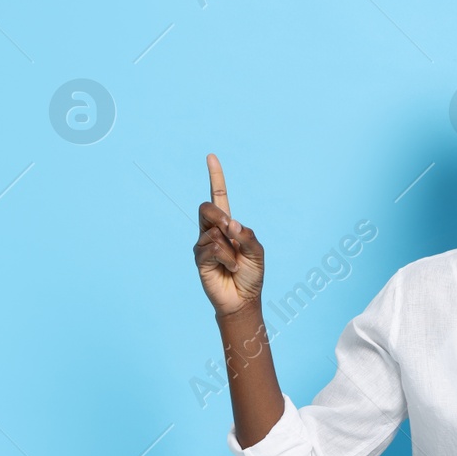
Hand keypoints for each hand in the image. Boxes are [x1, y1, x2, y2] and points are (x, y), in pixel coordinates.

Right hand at [194, 153, 264, 316]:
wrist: (243, 299)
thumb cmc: (251, 274)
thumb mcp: (257, 252)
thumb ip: (246, 235)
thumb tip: (230, 222)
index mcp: (228, 224)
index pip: (219, 196)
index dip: (215, 177)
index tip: (211, 157)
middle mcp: (212, 230)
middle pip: (207, 208)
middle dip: (219, 216)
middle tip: (231, 231)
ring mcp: (204, 244)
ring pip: (212, 231)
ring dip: (229, 248)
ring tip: (234, 264)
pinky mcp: (199, 258)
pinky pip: (211, 248)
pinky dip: (225, 258)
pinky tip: (228, 268)